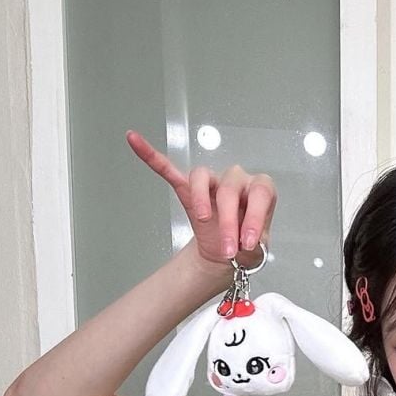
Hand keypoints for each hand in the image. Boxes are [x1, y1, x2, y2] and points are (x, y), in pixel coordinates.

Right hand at [125, 130, 276, 267]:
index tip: (249, 242)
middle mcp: (236, 180)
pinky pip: (168, 169)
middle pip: (230, 189)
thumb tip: (248, 242)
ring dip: (201, 199)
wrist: (228, 254)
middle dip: (229, 222)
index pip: (259, 193)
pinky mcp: (189, 189)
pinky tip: (136, 141)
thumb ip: (255, 243)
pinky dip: (151, 156)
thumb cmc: (245, 245)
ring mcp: (212, 182)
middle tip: (229, 248)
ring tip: (203, 218)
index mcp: (259, 190)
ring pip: (202, 176)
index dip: (255, 216)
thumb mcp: (258, 249)